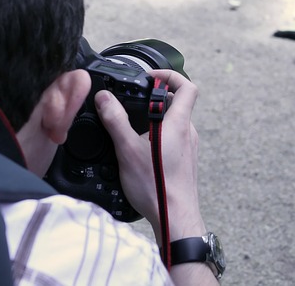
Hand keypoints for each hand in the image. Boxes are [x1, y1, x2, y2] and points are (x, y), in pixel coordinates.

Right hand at [95, 70, 204, 243]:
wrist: (175, 219)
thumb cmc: (157, 187)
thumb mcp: (127, 150)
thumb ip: (115, 120)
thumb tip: (105, 98)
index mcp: (178, 123)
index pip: (187, 86)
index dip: (170, 76)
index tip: (150, 78)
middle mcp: (188, 132)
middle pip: (179, 103)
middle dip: (156, 98)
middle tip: (136, 102)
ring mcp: (189, 147)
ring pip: (175, 122)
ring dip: (157, 119)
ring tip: (134, 128)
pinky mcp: (185, 161)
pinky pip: (174, 139)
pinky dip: (159, 136)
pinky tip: (142, 151)